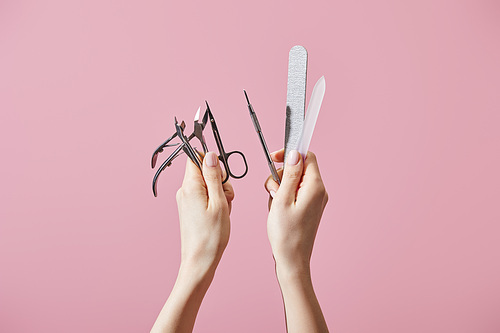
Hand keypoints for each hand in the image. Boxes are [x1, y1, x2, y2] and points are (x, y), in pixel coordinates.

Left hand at [151, 152, 233, 332]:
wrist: (200, 261)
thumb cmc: (211, 236)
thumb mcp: (219, 202)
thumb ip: (214, 176)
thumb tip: (210, 155)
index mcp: (190, 186)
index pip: (196, 158)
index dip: (212, 162)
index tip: (222, 175)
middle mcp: (184, 191)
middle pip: (204, 171)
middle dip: (220, 181)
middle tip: (226, 198)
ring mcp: (186, 200)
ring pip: (207, 185)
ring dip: (220, 193)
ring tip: (224, 210)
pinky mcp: (189, 209)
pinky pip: (204, 197)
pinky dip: (215, 202)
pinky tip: (219, 215)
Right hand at [264, 149, 328, 332]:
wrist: (292, 259)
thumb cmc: (286, 234)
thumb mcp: (282, 199)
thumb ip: (289, 174)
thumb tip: (294, 154)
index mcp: (315, 186)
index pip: (307, 156)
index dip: (290, 154)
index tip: (274, 159)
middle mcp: (319, 191)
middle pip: (298, 168)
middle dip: (280, 175)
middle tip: (272, 190)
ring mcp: (315, 200)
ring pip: (294, 181)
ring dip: (280, 187)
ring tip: (274, 204)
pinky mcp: (309, 207)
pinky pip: (295, 193)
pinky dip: (283, 197)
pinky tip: (277, 210)